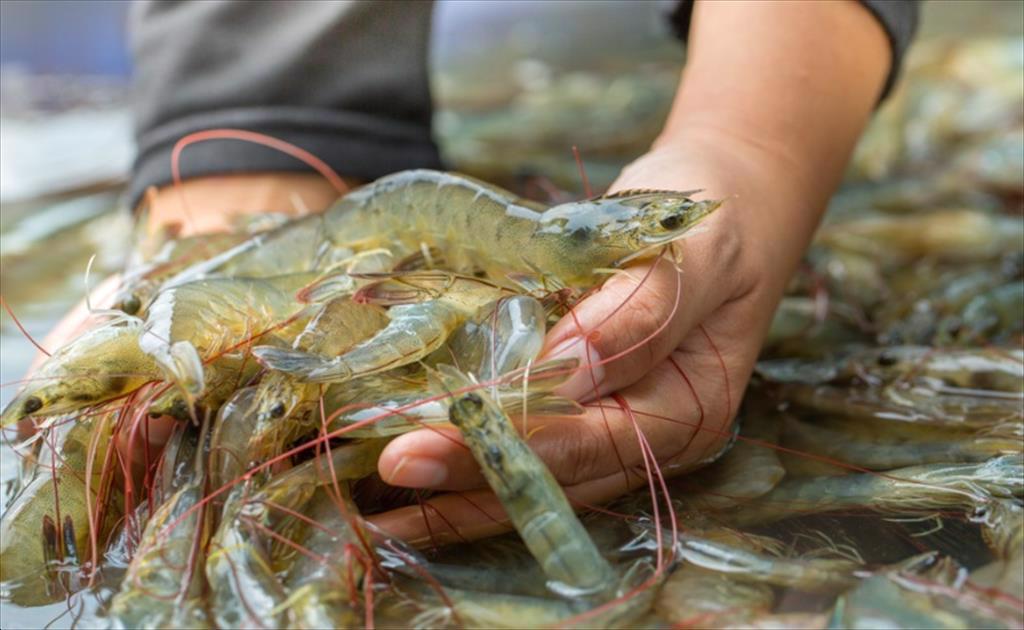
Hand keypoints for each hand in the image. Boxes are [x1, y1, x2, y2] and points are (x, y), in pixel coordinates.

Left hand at [369, 136, 808, 544]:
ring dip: (459, 489)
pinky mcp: (585, 408)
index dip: (504, 446)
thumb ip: (640, 310)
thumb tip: (569, 366)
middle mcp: (648, 436)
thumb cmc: (708, 221)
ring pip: (534, 477)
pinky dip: (474, 456)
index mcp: (684, 407)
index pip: (584, 442)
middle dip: (465, 478)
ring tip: (381, 507)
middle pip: (551, 477)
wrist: (722, 206)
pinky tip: (420, 468)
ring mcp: (615, 428)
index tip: (423, 445)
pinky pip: (527, 444)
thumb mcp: (689, 250)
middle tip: (385, 473)